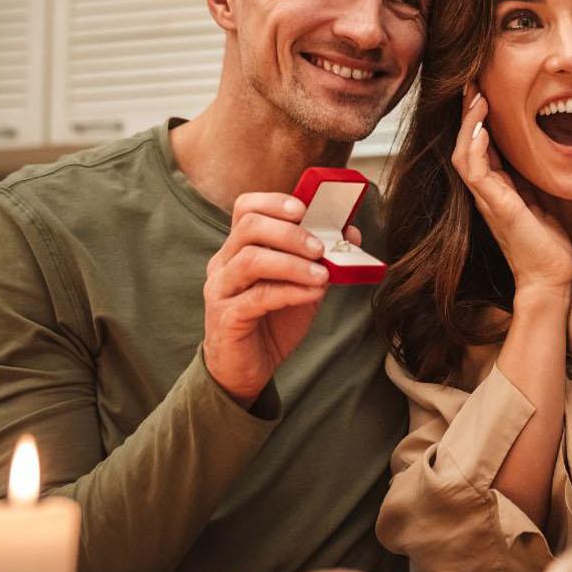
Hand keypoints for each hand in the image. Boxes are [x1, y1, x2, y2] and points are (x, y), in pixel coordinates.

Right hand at [202, 193, 360, 405]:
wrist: (247, 370)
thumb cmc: (270, 323)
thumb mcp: (300, 285)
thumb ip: (320, 259)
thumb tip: (350, 231)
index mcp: (238, 248)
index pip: (246, 208)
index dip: (274, 201)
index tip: (305, 208)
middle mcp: (224, 263)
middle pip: (249, 227)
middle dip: (290, 232)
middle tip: (321, 247)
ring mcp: (221, 289)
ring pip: (251, 259)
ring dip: (293, 262)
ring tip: (322, 274)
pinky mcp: (226, 317)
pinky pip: (258, 296)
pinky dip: (290, 291)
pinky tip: (313, 293)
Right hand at [453, 86, 571, 296]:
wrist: (549, 277)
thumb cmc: (550, 243)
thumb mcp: (546, 197)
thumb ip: (540, 175)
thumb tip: (555, 148)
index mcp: (499, 187)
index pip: (482, 145)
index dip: (481, 118)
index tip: (486, 91)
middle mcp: (487, 190)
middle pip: (466, 143)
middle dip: (469, 112)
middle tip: (473, 83)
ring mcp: (487, 198)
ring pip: (465, 152)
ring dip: (469, 123)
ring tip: (477, 97)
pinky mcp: (494, 206)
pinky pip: (474, 171)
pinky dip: (475, 147)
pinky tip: (482, 127)